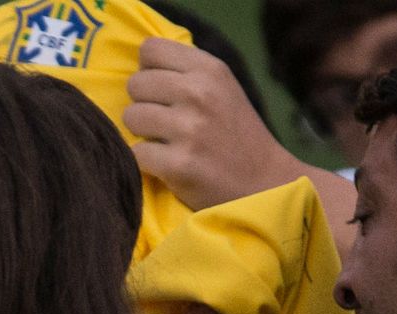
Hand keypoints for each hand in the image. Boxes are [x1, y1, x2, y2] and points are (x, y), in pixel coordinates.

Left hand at [124, 37, 303, 210]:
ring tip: (166, 142)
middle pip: (135, 84)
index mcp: (210, 69)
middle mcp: (199, 93)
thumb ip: (186, 72)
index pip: (150, 49)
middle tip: (164, 121)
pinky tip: (167, 163)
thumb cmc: (235, 133)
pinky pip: (136, 153)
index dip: (148, 70)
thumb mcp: (221, 87)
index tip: (161, 89)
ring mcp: (189, 129)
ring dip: (142, 133)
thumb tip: (141, 66)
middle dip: (143, 103)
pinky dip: (146, 162)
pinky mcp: (178, 164)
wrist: (265, 181)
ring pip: (131, 117)